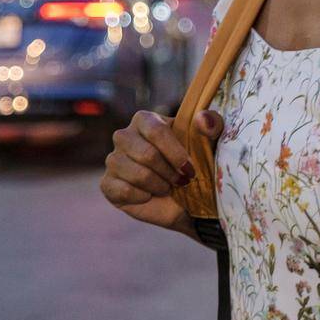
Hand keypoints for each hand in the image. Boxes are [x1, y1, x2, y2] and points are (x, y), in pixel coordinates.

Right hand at [100, 109, 224, 231]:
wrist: (184, 200)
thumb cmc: (194, 165)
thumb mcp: (208, 143)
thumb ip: (211, 124)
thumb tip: (203, 118)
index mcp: (144, 120)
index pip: (156, 131)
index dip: (175, 153)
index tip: (190, 169)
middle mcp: (123, 136)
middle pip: (146, 154)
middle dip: (169, 173)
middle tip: (179, 181)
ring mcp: (113, 160)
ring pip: (136, 174)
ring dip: (158, 186)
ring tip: (166, 187)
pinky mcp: (107, 184)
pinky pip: (123, 191)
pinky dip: (143, 197)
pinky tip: (149, 195)